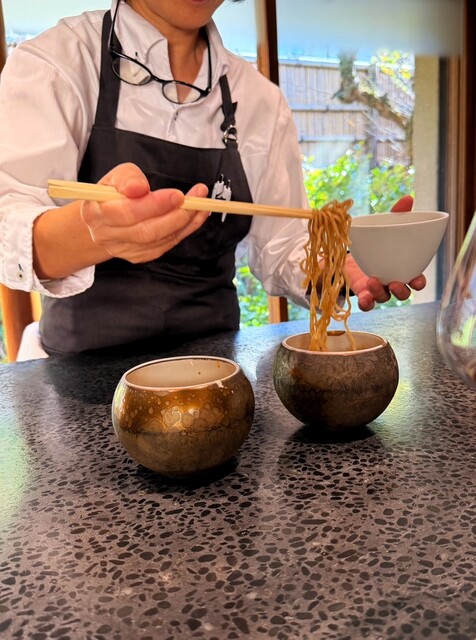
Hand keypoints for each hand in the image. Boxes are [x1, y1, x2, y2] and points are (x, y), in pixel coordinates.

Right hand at [80, 163, 209, 262]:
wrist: (101, 222)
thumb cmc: (110, 196)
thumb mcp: (114, 177)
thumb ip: (126, 177)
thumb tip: (139, 187)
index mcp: (98, 213)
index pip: (128, 212)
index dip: (155, 205)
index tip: (177, 194)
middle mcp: (110, 235)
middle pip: (147, 231)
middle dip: (176, 215)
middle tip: (196, 199)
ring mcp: (125, 249)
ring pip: (159, 240)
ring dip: (185, 222)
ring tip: (201, 205)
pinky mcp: (140, 256)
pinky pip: (166, 245)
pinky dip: (184, 230)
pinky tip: (196, 217)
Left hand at [346, 195, 425, 310]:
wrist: (348, 250)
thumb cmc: (374, 240)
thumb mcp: (384, 226)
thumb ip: (396, 215)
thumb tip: (408, 199)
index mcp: (402, 267)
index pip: (415, 279)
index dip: (418, 282)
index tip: (417, 280)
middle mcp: (391, 280)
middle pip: (402, 293)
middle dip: (401, 291)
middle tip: (394, 282)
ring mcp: (376, 289)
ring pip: (384, 297)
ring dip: (381, 293)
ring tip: (372, 280)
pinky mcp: (361, 292)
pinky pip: (367, 304)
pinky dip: (367, 304)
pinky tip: (365, 299)